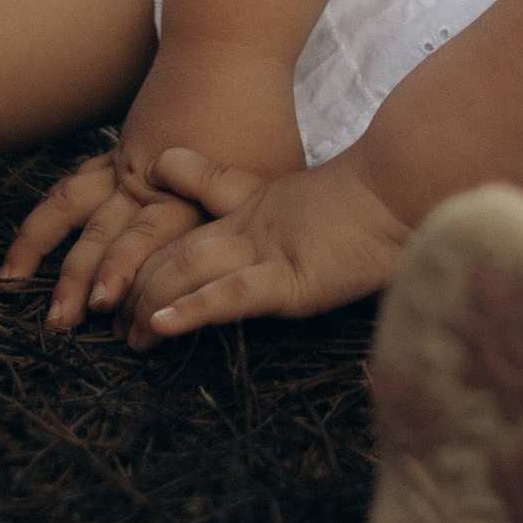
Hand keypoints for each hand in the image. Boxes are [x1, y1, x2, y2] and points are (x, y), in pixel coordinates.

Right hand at [0, 42, 306, 332]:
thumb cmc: (263, 119)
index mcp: (192, 194)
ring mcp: (126, 167)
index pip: (155, 247)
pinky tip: (25, 246)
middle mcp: (151, 183)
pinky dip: (46, 217)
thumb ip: (257, 227)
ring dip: (44, 247)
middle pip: (108, 235)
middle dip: (80, 278)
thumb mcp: (277, 177)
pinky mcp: (116, 156)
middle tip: (60, 321)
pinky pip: (72, 188)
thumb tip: (258, 277)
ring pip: (75, 209)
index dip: (131, 281)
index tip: (114, 316)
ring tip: (12, 282)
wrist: (227, 49)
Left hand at [117, 145, 412, 345]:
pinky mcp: (290, 278)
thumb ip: (278, 211)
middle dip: (136, 289)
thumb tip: (250, 221)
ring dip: (148, 305)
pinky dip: (190, 308)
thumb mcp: (321, 202)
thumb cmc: (381, 199)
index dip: (150, 254)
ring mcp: (267, 251)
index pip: (187, 228)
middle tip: (113, 325)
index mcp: (258, 208)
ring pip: (187, 272)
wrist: (409, 183)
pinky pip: (229, 294)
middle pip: (174, 254)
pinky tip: (161, 324)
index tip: (128, 282)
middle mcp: (251, 226)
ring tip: (127, 338)